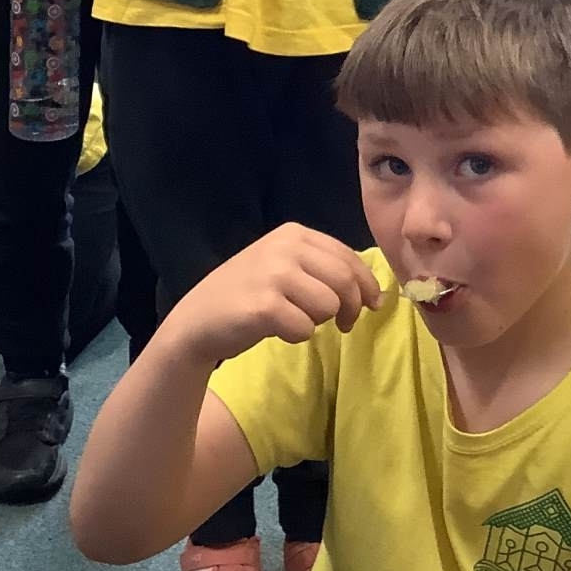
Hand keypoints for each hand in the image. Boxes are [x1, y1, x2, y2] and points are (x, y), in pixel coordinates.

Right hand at [161, 222, 382, 369]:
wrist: (198, 320)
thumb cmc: (248, 294)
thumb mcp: (284, 266)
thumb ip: (323, 269)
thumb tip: (372, 293)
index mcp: (294, 233)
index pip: (349, 257)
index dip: (367, 284)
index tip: (373, 305)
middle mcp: (284, 247)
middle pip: (345, 280)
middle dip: (351, 307)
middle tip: (344, 324)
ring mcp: (273, 274)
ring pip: (329, 305)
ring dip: (319, 321)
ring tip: (296, 320)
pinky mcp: (264, 306)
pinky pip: (305, 328)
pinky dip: (296, 336)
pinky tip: (276, 329)